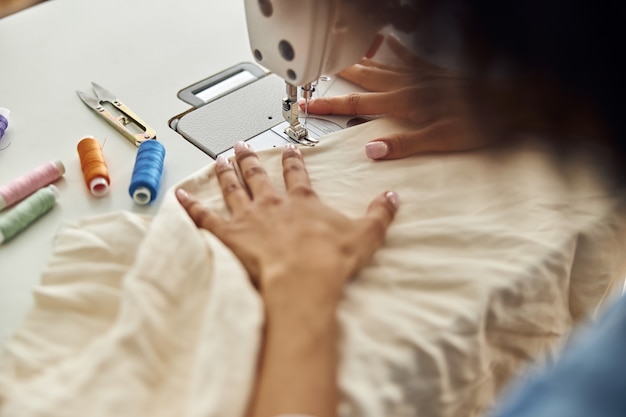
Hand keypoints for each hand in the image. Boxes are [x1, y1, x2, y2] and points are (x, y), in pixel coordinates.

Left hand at [176, 142, 398, 416]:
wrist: (303, 280)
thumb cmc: (329, 260)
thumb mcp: (365, 235)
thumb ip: (380, 214)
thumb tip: (394, 197)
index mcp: (301, 202)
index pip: (296, 174)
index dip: (293, 160)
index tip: (288, 150)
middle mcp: (272, 203)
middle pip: (258, 174)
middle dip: (249, 159)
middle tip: (240, 146)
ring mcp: (248, 217)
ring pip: (232, 188)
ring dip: (225, 173)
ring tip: (217, 160)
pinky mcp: (228, 235)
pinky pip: (205, 217)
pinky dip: (192, 206)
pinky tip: (180, 195)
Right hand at [302, 35, 495, 159]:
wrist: (510, 97)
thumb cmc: (480, 120)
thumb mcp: (441, 139)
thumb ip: (404, 144)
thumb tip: (371, 149)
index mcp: (404, 103)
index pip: (357, 105)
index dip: (330, 105)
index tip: (308, 104)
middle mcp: (406, 84)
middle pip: (362, 80)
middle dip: (334, 79)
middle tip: (312, 77)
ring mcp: (418, 73)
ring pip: (378, 64)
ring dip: (354, 62)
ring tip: (336, 59)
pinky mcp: (432, 68)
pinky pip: (404, 54)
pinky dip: (390, 47)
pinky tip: (382, 40)